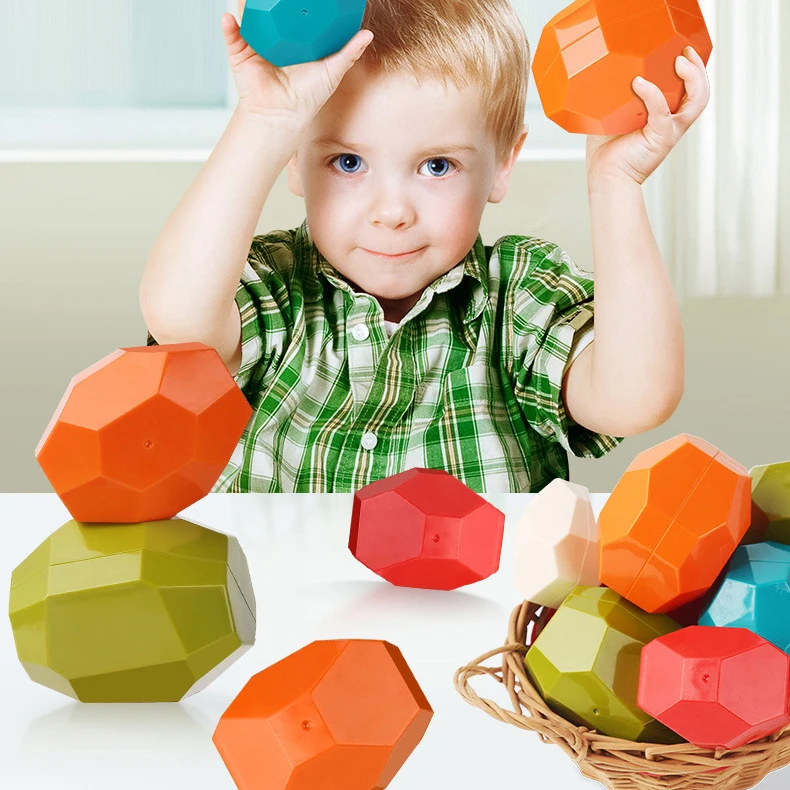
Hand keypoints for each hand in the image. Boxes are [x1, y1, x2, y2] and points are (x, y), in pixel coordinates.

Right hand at [221, 10, 373, 128]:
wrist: (283, 116)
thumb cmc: (307, 98)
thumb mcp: (332, 71)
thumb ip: (349, 52)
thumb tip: (367, 34)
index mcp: (295, 40)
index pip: (294, 14)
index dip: (297, 1)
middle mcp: (275, 39)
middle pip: (270, 11)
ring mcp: (256, 44)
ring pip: (250, 17)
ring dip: (248, 4)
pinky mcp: (241, 54)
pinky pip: (233, 35)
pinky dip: (229, 26)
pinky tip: (231, 16)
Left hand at [585, 46, 710, 185]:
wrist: (606, 176)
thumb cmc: (607, 148)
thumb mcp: (612, 113)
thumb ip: (616, 93)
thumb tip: (604, 68)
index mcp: (666, 114)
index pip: (690, 87)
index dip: (693, 67)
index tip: (683, 48)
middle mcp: (674, 121)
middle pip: (701, 90)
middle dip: (698, 67)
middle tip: (685, 50)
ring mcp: (670, 130)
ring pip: (697, 100)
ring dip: (692, 77)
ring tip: (678, 61)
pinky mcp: (661, 138)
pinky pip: (662, 113)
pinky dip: (653, 95)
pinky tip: (639, 84)